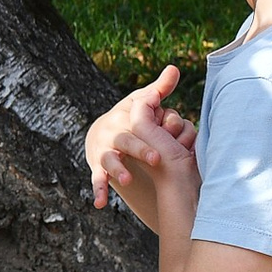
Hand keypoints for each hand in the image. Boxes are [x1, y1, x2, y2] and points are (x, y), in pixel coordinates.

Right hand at [86, 65, 198, 218]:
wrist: (102, 132)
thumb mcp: (141, 102)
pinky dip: (98, 190)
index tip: (170, 128)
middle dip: (140, 149)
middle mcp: (112, 132)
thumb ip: (159, 89)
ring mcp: (103, 149)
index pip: (139, 120)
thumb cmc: (130, 117)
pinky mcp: (97, 165)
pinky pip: (97, 178)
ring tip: (126, 180)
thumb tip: (174, 68)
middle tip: (157, 159)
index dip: (152, 126)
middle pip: (126, 140)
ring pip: (109, 160)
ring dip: (117, 170)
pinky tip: (100, 204)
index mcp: (125, 116)